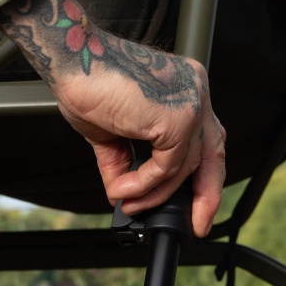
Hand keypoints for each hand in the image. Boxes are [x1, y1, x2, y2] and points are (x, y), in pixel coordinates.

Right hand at [0, 0, 225, 235]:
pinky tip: (122, 188)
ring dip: (153, 193)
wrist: (72, 60)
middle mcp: (195, 92)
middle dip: (206, 196)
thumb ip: (127, 162)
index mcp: (186, 89)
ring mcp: (191, 103)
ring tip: (126, 201)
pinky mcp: (179, 118)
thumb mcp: (111, 133)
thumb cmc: (87, 82)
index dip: (202, 175)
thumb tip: (126, 195)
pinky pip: (167, 168)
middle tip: (196, 226)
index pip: (207, 139)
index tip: (197, 206)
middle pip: (213, 154)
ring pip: (184, 167)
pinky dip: (143, 185)